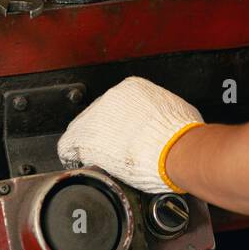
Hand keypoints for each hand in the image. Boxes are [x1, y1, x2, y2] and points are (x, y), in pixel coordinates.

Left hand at [57, 77, 203, 193]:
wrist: (174, 149)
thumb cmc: (179, 135)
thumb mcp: (174, 111)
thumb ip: (161, 112)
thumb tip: (166, 120)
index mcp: (133, 88)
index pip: (119, 104)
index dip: (121, 123)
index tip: (124, 134)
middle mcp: (112, 97)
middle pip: (101, 115)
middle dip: (107, 133)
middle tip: (116, 150)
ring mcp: (96, 116)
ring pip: (84, 128)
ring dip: (92, 143)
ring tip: (101, 158)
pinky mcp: (85, 136)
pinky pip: (69, 144)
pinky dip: (72, 154)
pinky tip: (77, 161)